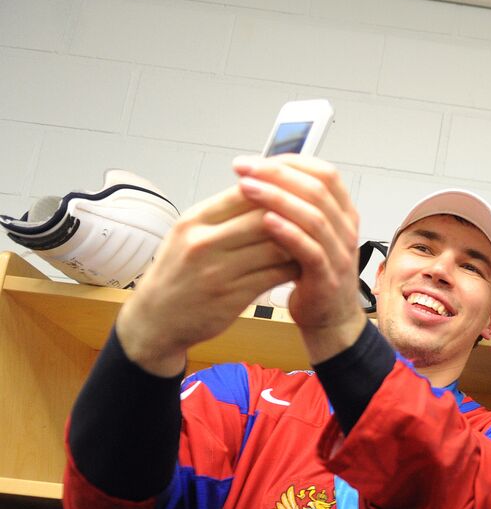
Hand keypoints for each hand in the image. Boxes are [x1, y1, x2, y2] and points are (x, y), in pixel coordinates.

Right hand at [116, 187, 297, 376]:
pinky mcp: (232, 297)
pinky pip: (274, 276)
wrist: (157, 318)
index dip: (276, 191)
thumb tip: (264, 190)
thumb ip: (223, 215)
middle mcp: (203, 242)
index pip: (245, 193)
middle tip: (316, 218)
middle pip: (264, 218)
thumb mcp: (189, 234)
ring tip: (313, 241)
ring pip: (274, 248)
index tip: (298, 193)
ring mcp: (218, 271)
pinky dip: (292, 269)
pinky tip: (302, 266)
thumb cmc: (178, 273)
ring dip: (298, 244)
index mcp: (195, 220)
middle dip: (293, 217)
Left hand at [232, 155, 365, 362]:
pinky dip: (288, 233)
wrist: (327, 318)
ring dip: (278, 198)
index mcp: (343, 213)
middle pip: (318, 190)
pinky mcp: (328, 278)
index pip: (324, 174)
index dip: (290, 162)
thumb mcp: (308, 232)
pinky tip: (265, 221)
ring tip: (246, 189)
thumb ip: (294, 206)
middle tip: (245, 170)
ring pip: (314, 217)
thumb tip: (261, 173)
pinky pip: (311, 250)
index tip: (256, 161)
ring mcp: (340, 254)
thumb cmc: (312, 273)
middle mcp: (346, 230)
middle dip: (277, 175)